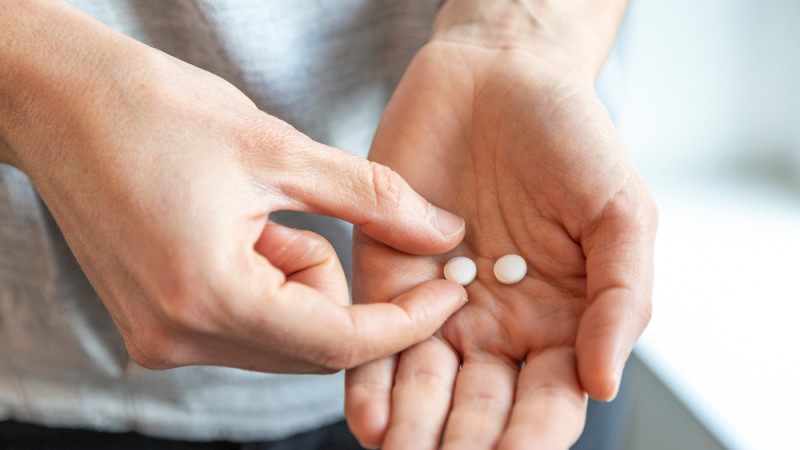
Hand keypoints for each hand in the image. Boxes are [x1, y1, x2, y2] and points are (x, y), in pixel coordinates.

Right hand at [0, 1, 468, 373]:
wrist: (61, 101)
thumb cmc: (158, 112)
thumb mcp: (281, 150)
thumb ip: (375, 199)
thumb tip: (446, 233)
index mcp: (207, 297)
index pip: (337, 343)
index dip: (406, 323)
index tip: (449, 292)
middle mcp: (177, 338)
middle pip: (311, 346)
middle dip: (335, 287)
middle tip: (305, 215)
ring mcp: (159, 339)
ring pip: (280, 336)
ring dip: (296, 281)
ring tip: (255, 214)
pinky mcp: (154, 326)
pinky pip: (245, 326)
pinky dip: (265, 285)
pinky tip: (235, 231)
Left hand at [345, 37, 656, 448]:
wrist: (497, 77)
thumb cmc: (571, 139)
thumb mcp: (620, 213)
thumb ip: (622, 298)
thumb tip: (605, 382)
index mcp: (562, 322)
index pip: (548, 403)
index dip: (531, 439)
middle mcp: (498, 326)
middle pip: (482, 409)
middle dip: (464, 442)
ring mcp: (439, 305)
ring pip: (425, 387)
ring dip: (413, 428)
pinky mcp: (388, 275)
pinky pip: (375, 340)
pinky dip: (371, 383)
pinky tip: (369, 419)